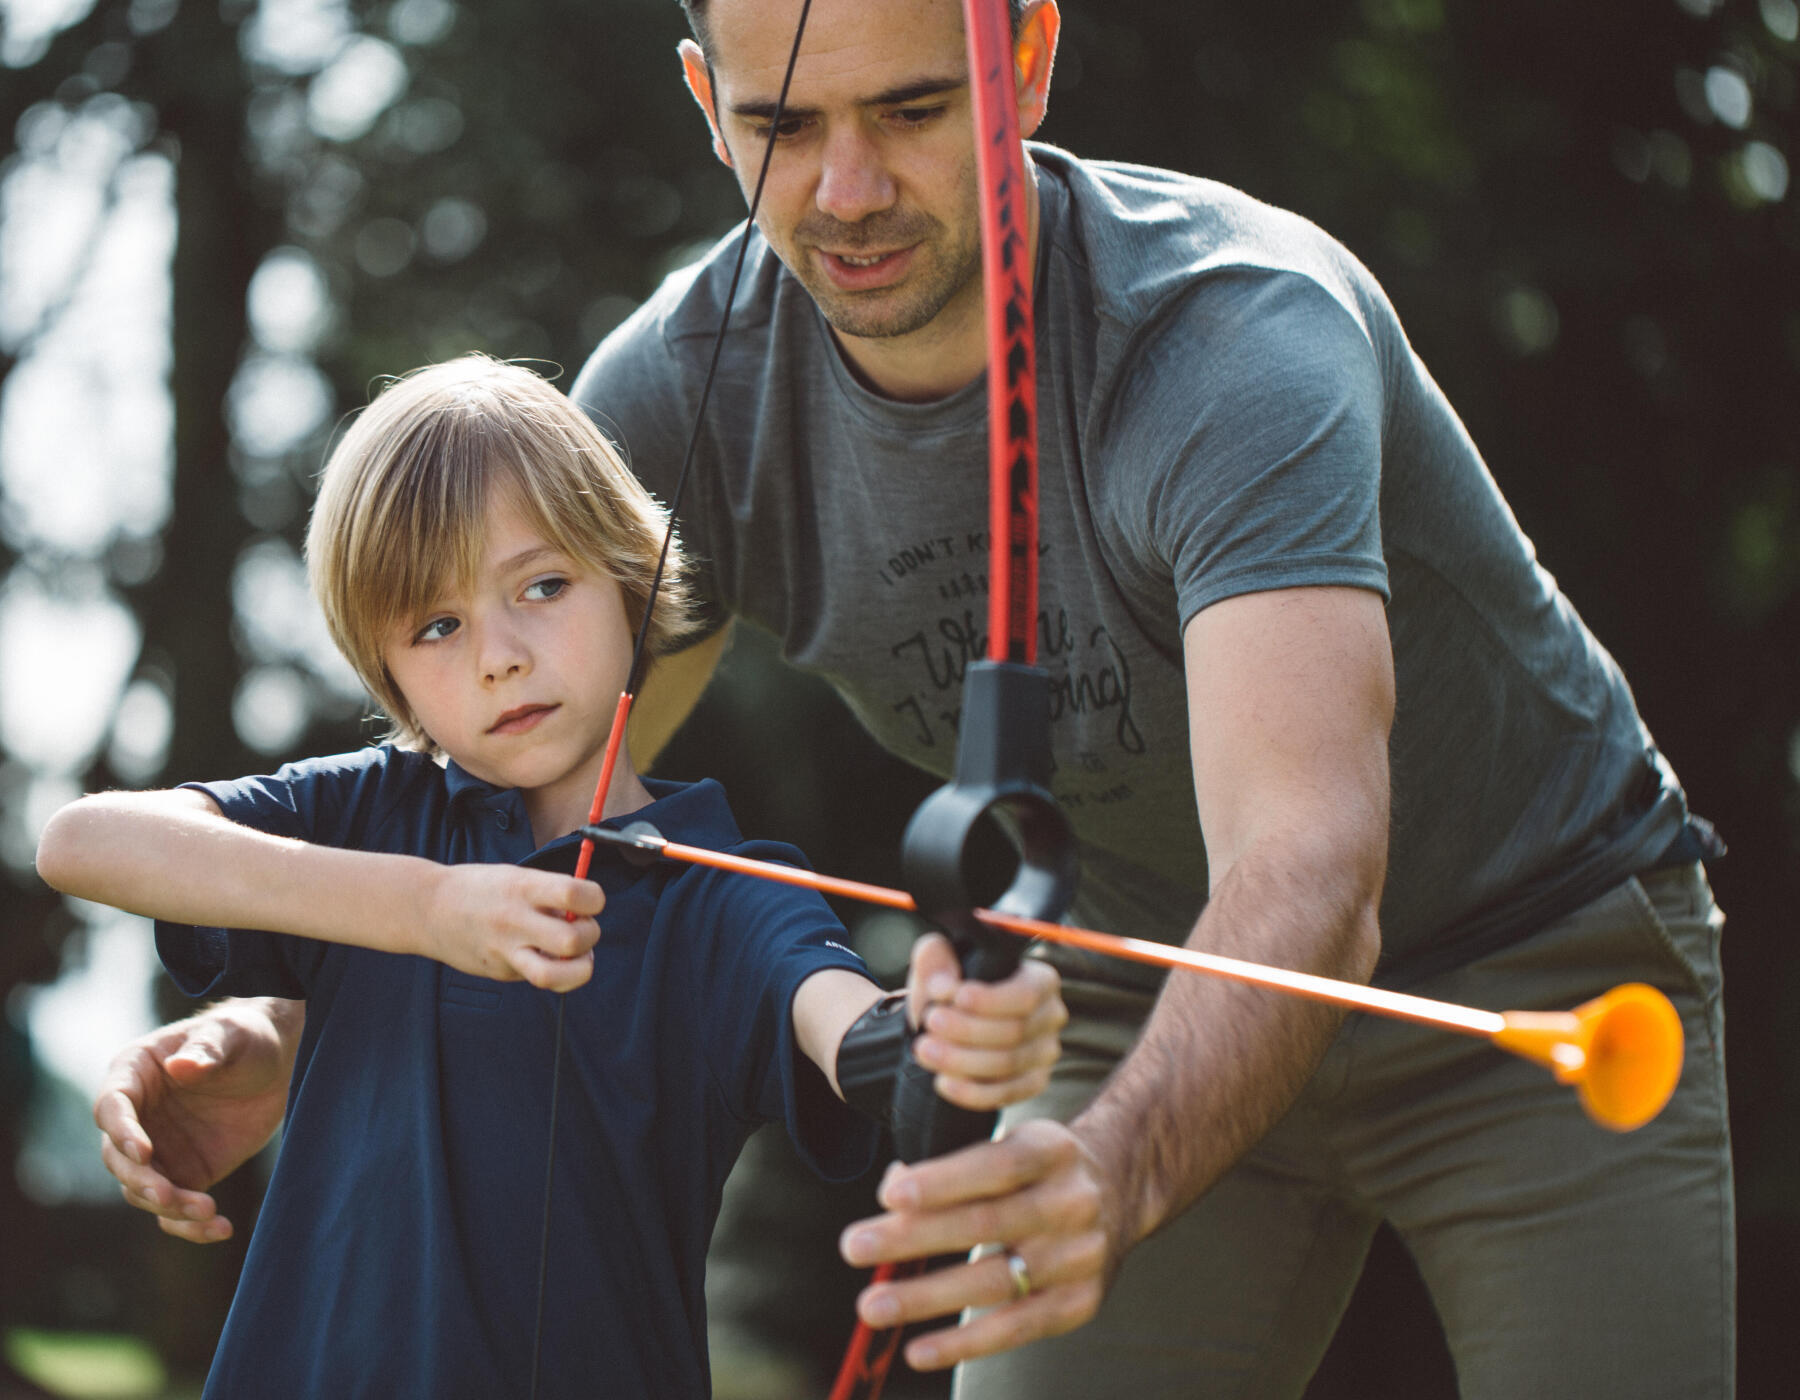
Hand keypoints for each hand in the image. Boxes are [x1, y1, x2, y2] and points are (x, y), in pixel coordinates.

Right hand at [94, 999, 299, 1243]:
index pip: (111, 1107)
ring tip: (208, 1210)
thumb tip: (181, 1067)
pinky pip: (176, 1209)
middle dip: (141, 1180)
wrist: (276, 1062)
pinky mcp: (185, 1174)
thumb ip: (207, 1050)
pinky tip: (220, 1229)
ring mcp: (157, 1150)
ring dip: (169, 1206)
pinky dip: (192, 1225)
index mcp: (134, 1074)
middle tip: (168, 1195)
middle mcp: (136, 1118)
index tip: (144, 1152)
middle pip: (118, 1159)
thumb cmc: (244, 1036)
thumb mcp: (230, 1034)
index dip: (121, 1132)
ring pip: (143, 1191)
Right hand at [419, 864, 602, 989]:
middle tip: (582, 931)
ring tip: (575, 957)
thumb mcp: (517, 877)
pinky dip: (553, 972)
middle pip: (573, 940)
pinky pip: (539, 978)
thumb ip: (551, 895)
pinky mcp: (500, 972)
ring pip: (555, 976)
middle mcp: (515, 920)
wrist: (427, 909)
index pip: (576, 894)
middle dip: (590, 937)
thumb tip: (586, 914)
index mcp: (523, 888)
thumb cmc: (479, 888)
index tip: (590, 902)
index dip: (595, 900)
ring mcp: (505, 951)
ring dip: (578, 969)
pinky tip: (544, 956)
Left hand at [839, 1118, 1111, 1369]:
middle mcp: (1072, 1202)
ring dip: (926, 1297)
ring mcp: (1079, 1257)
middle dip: (914, 1238)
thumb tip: (892, 1199)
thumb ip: (954, 1168)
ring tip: (872, 1305)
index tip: (889, 1195)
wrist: (1120, 1191)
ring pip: (995, 1282)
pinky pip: (1015, 1329)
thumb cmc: (1037, 1169)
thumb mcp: (1009, 1144)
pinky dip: (964, 1343)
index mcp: (1051, 1150)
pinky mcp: (1080, 1303)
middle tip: (854, 1246)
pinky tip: (918, 1349)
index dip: (942, 1181)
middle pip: (986, 1224)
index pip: (994, 1166)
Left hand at [903, 934, 1065, 1110]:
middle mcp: (1051, 1016)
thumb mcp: (940, 968)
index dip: (988, 999)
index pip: (1025, 994)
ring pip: (1008, 1064)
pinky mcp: (1034, 1082)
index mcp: (1040, 980)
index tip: (952, 996)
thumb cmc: (952, 993)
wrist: (951, 1029)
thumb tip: (939, 974)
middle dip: (966, 1029)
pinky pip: (1007, 1094)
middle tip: (930, 1023)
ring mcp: (1045, 1052)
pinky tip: (943, 1081)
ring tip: (925, 1050)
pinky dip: (972, 1092)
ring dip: (961, 1060)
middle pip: (1015, 1031)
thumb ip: (936, 958)